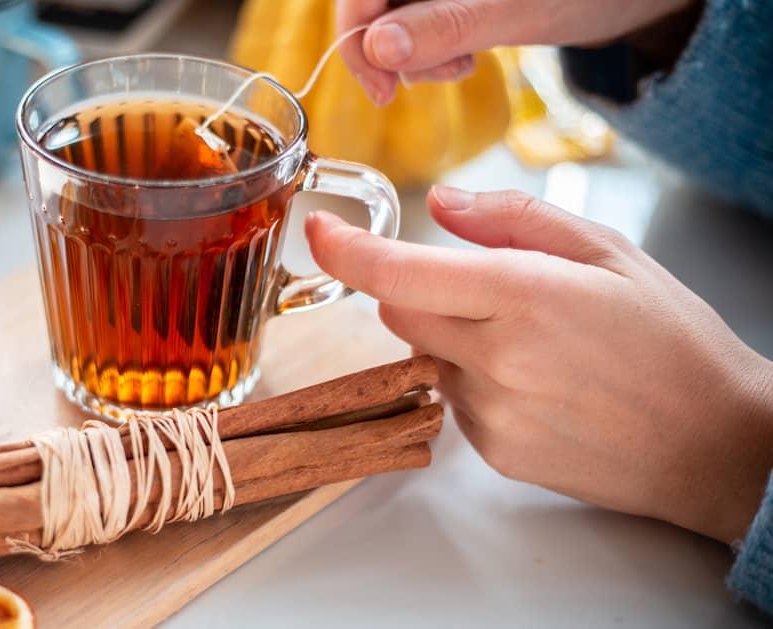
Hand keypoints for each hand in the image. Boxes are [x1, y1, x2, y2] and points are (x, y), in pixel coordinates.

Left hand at [305, 186, 772, 542]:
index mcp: (522, 295)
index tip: (320, 231)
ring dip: (452, 339)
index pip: (397, 271)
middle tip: (487, 289)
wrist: (712, 444)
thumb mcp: (608, 253)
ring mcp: (490, 412)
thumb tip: (445, 204)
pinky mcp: (493, 452)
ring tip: (534, 347)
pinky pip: (451, 400)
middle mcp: (495, 358)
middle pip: (397, 310)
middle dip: (417, 288)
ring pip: (425, 355)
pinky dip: (475, 383)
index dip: (345, 250)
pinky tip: (538, 386)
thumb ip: (516, 218)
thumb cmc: (671, 342)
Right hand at [336, 0, 694, 103]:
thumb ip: (445, 26)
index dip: (357, 38)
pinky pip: (411, 24)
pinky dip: (428, 51)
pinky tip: (464, 56)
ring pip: (387, 21)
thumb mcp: (515, 11)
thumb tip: (379, 48)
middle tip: (445, 73)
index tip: (382, 88)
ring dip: (412, 56)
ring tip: (463, 64)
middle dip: (391, 51)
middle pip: (370, 8)